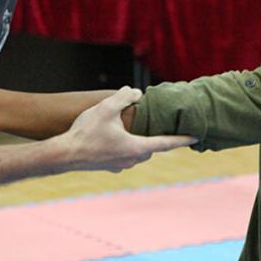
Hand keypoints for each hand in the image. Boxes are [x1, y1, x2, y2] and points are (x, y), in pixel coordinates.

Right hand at [60, 87, 195, 172]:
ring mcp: (120, 166)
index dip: (182, 138)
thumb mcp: (107, 108)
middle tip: (157, 123)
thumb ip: (125, 96)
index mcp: (137, 147)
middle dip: (154, 136)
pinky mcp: (109, 167)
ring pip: (136, 151)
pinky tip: (112, 136)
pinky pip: (123, 155)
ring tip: (131, 127)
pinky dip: (124, 146)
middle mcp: (131, 160)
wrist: (63, 155)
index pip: (166, 143)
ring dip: (137, 141)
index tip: (196, 137)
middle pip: (150, 146)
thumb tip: (136, 92)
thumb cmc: (85, 132)